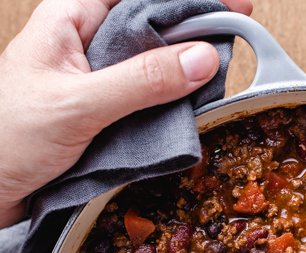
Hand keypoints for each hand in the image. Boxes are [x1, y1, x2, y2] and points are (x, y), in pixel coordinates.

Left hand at [0, 0, 251, 228]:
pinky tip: (190, 109)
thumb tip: (201, 58)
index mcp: (70, 20)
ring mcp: (94, 80)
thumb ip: (142, 81)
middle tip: (235, 42)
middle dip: (191, 33)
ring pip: (150, 65)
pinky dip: (168, 104)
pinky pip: (144, 100)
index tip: (232, 4)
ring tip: (219, 79)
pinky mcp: (101, 113)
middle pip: (150, 26)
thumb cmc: (10, 139)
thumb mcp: (80, 105)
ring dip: (182, 73)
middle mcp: (84, 44)